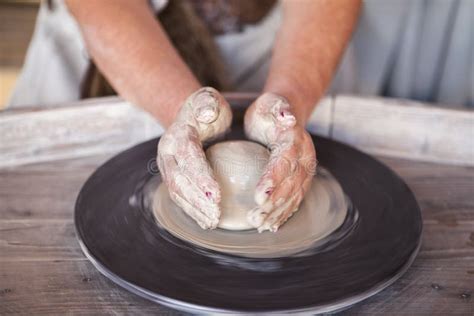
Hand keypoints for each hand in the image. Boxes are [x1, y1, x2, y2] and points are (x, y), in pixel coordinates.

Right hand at [157, 87, 231, 228]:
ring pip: (177, 193)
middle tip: (216, 215)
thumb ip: (208, 104)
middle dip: (197, 200)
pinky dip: (193, 210)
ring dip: (194, 210)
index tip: (217, 195)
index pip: (188, 157)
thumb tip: (208, 114)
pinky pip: (180, 197)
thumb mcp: (209, 99)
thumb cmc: (206, 108)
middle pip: (179, 180)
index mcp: (177, 134)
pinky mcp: (172, 177)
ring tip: (213, 223)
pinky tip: (206, 221)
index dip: (201, 177)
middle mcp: (167, 153)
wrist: (188, 116)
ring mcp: (167, 167)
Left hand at [244, 93, 316, 231]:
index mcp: (295, 140)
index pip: (285, 162)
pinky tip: (271, 225)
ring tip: (260, 225)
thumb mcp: (271, 103)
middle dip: (275, 204)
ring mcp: (304, 170)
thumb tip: (287, 117)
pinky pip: (294, 199)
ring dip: (278, 213)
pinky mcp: (300, 179)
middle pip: (291, 184)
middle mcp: (304, 157)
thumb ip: (279, 109)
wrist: (289, 111)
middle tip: (256, 218)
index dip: (273, 180)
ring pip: (294, 195)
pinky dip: (284, 213)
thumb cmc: (271, 109)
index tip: (258, 197)